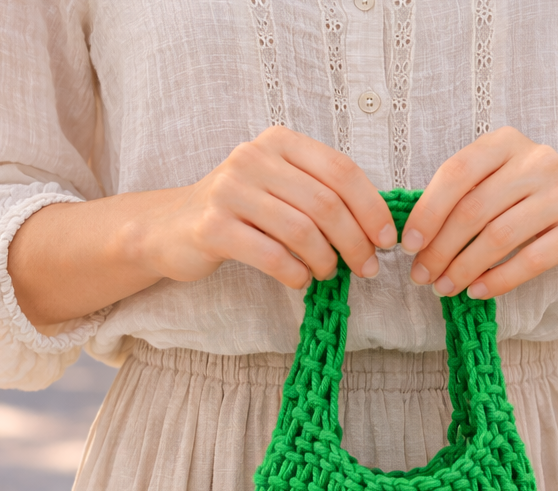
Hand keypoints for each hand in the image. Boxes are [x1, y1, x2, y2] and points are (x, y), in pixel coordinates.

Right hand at [128, 125, 396, 288]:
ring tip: (328, 274)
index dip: (372, 209)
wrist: (171, 229)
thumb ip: (323, 196)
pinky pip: (272, 256)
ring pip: (302, 231)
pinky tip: (300, 280)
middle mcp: (253, 158)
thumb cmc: (242, 214)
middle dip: (355, 242)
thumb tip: (379, 230)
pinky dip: (296, 274)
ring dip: (326, 261)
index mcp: (279, 143)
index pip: (341, 171)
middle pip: (326, 204)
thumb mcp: (281, 189)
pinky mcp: (213, 227)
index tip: (387, 241)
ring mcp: (230, 191)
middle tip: (366, 268)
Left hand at [400, 126, 557, 299]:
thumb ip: (462, 197)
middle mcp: (537, 161)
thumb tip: (414, 239)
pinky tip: (476, 291)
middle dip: (440, 249)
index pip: (457, 173)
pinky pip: (529, 261)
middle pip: (474, 210)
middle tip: (422, 276)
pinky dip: (497, 280)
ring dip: (464, 269)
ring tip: (445, 288)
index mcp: (507, 143)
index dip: (428, 211)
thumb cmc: (532, 200)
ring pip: (498, 237)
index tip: (409, 245)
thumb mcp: (499, 182)